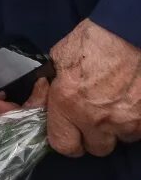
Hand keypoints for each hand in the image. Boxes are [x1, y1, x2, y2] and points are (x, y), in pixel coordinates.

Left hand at [44, 19, 140, 157]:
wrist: (128, 31)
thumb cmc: (93, 40)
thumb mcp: (59, 60)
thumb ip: (54, 85)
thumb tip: (49, 93)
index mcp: (67, 104)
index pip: (64, 146)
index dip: (67, 141)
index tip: (71, 134)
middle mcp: (96, 118)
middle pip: (96, 148)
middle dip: (94, 136)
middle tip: (95, 118)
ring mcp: (126, 120)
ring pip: (122, 139)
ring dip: (118, 128)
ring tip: (116, 106)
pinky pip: (140, 129)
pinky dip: (137, 120)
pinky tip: (132, 102)